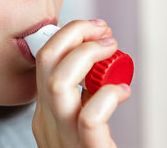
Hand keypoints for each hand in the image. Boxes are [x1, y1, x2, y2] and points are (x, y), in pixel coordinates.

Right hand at [32, 20, 130, 147]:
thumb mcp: (77, 126)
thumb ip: (81, 101)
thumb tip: (97, 70)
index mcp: (46, 114)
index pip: (44, 61)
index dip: (68, 36)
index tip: (93, 29)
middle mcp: (48, 123)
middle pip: (45, 61)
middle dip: (74, 33)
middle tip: (102, 30)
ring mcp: (63, 139)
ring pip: (58, 83)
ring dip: (86, 54)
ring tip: (111, 49)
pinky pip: (89, 118)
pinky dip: (108, 96)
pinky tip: (122, 92)